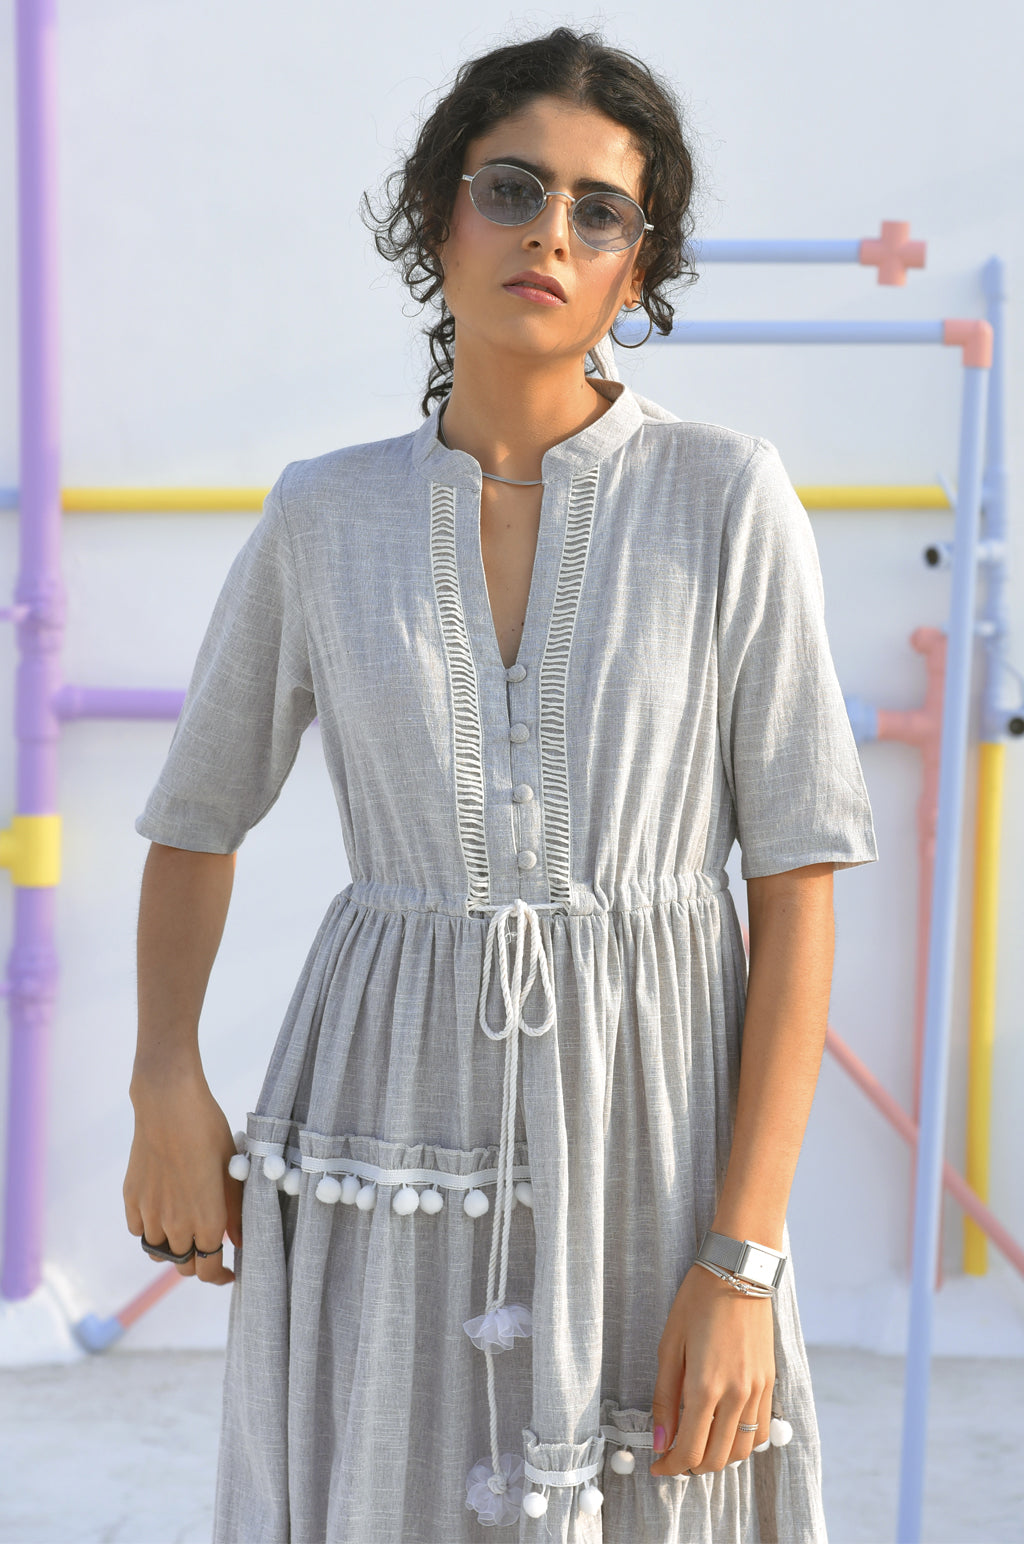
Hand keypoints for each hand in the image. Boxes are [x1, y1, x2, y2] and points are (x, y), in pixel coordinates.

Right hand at [123, 1065, 241, 1285]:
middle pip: (184, 1266)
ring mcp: (149, 1213)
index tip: (229, 1272)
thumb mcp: (232, 1170)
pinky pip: (139, 1230)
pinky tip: (163, 1214)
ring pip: (159, 1252)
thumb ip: (236, 1211)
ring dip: (174, 1249)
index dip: (220, 1276)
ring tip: (187, 1234)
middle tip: (211, 1248)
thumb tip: (240, 1241)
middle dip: (199, 1263)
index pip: (208, 1270)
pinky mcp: (131, 1199)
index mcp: (206, 1220)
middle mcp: (175, 1224)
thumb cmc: (208, 1131)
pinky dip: (151, 1230)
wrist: (168, 1105)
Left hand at [650, 1264, 773, 1476]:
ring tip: (698, 1443)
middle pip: (716, 1459)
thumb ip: (665, 1398)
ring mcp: (757, 1390)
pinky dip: (741, 1442)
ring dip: (718, 1458)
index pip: (689, 1450)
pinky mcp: (769, 1383)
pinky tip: (724, 1429)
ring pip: (741, 1451)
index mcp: (705, 1386)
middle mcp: (735, 1395)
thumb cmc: (697, 1302)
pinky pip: (759, 1431)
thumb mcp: (669, 1346)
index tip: (658, 1467)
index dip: (670, 1467)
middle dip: (691, 1466)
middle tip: (674, 1456)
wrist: (738, 1272)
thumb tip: (660, 1440)